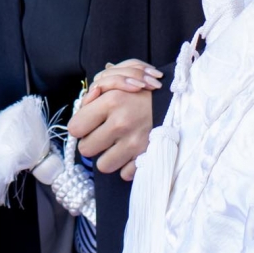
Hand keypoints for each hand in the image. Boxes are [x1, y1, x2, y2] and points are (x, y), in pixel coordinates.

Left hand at [67, 59, 160, 178]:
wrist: (177, 99)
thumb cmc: (142, 89)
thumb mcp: (118, 79)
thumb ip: (96, 91)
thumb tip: (83, 105)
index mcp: (110, 101)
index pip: (75, 128)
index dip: (80, 127)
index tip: (88, 125)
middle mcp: (121, 123)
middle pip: (86, 149)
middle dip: (92, 143)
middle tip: (103, 135)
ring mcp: (135, 142)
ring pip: (103, 165)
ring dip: (108, 157)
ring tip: (118, 144)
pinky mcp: (147, 156)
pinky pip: (125, 173)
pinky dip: (128, 165)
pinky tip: (132, 152)